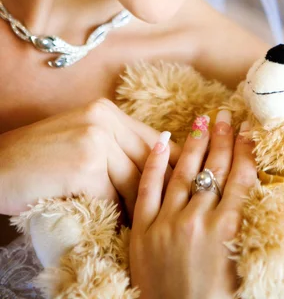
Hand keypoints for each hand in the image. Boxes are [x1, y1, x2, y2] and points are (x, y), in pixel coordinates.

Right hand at [0, 98, 180, 218]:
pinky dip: (114, 216)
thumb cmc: (38, 158)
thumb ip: (116, 143)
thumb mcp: (80, 136)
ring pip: (136, 182)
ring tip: (149, 225)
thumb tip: (160, 159)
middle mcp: (103, 120)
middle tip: (179, 209)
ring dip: (141, 207)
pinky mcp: (84, 168)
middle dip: (165, 187)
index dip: (174, 162)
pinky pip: (111, 199)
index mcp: (105, 110)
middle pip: (150, 160)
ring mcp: (95, 142)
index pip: (154, 138)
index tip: (191, 181)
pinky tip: (115, 227)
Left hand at [130, 110, 256, 298]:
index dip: (245, 150)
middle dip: (222, 138)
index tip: (247, 129)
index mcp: (228, 229)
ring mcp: (168, 223)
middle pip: (214, 168)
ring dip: (195, 143)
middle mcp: (199, 220)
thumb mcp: (242, 262)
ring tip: (202, 120)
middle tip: (226, 114)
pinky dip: (155, 162)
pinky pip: (148, 188)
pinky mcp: (143, 230)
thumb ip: (245, 224)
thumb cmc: (219, 298)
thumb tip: (250, 188)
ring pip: (184, 172)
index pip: (240, 177)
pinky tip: (161, 139)